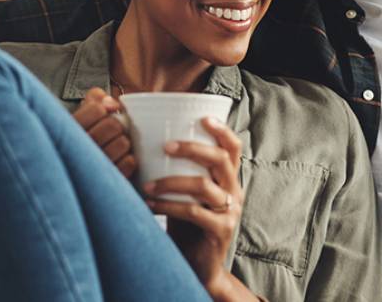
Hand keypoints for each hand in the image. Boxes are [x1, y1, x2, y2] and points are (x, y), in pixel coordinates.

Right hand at [72, 87, 135, 177]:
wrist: (76, 176)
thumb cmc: (82, 140)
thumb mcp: (81, 114)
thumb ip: (94, 99)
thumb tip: (112, 103)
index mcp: (69, 130)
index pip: (97, 109)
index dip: (105, 109)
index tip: (106, 112)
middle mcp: (77, 150)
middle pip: (113, 125)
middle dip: (116, 126)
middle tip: (110, 132)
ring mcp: (92, 168)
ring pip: (123, 143)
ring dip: (123, 143)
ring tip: (113, 146)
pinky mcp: (106, 180)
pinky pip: (129, 162)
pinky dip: (128, 160)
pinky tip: (117, 161)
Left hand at [144, 117, 254, 300]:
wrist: (199, 264)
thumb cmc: (188, 223)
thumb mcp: (188, 193)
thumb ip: (180, 172)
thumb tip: (147, 143)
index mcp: (228, 178)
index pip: (233, 147)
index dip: (222, 129)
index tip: (202, 117)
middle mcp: (234, 190)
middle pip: (220, 159)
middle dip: (192, 148)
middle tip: (165, 146)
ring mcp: (230, 211)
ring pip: (204, 186)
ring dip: (171, 182)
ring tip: (147, 184)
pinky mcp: (221, 230)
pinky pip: (194, 212)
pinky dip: (169, 206)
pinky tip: (150, 203)